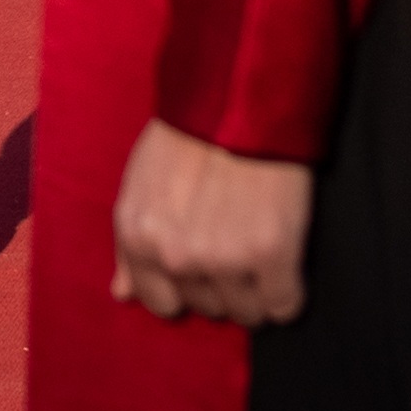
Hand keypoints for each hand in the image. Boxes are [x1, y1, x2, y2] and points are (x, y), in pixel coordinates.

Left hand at [110, 118, 312, 325]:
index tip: (203, 267)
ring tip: (259, 245)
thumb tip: (122, 293)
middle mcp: (176, 256)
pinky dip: (288, 292)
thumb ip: (132, 244)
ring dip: (256, 289)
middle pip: (208, 307)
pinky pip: (284, 306)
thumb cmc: (188, 135)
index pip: (162, 303)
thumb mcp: (141, 183)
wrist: (239, 97)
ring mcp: (225, 259)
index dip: (186, 287)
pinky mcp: (272, 255)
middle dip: (222, 282)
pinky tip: (284, 262)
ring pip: (247, 313)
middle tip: (235, 240)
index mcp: (139, 238)